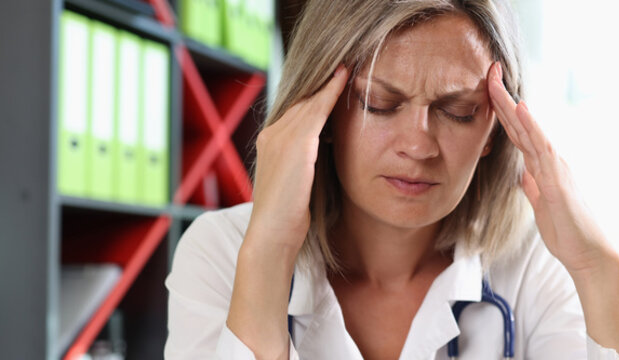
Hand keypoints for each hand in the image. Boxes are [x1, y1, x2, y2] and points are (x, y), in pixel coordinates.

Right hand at [248, 64, 348, 249]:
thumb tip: (326, 156)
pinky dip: (331, 91)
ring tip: (348, 63)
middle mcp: (272, 134)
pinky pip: (317, 109)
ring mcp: (281, 137)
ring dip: (330, 80)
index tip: (335, 80)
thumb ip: (308, 165)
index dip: (316, 95)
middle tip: (345, 62)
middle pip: (302, 100)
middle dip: (323, 83)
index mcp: (270, 143)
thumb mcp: (299, 184)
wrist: (272, 236)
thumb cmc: (289, 219)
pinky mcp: (295, 144)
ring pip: (310, 100)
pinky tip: (344, 77)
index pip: (297, 112)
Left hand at [487, 62, 618, 357]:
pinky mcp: (558, 178)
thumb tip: (523, 176)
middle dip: (502, 98)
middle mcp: (550, 162)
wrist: (591, 255)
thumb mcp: (543, 208)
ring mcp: (555, 167)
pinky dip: (530, 126)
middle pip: (520, 125)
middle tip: (489, 70)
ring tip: (496, 80)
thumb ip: (534, 189)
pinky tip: (519, 108)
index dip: (502, 113)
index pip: (518, 135)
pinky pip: (541, 146)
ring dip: (510, 104)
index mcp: (543, 168)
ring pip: (529, 129)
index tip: (488, 90)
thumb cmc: (569, 234)